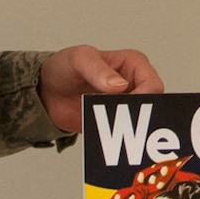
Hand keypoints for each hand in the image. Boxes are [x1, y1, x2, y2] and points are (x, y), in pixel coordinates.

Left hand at [39, 45, 163, 133]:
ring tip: (108, 127)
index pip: (153, 85)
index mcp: (134, 64)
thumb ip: (98, 70)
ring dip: (127, 129)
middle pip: (152, 107)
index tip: (125, 106)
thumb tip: (120, 85)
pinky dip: (117, 139)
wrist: (46, 92)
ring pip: (140, 123)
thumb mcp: (79, 59)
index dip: (143, 98)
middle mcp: (135, 84)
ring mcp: (126, 105)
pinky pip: (125, 136)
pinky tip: (104, 136)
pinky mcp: (116, 123)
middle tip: (117, 120)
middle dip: (137, 116)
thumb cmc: (64, 67)